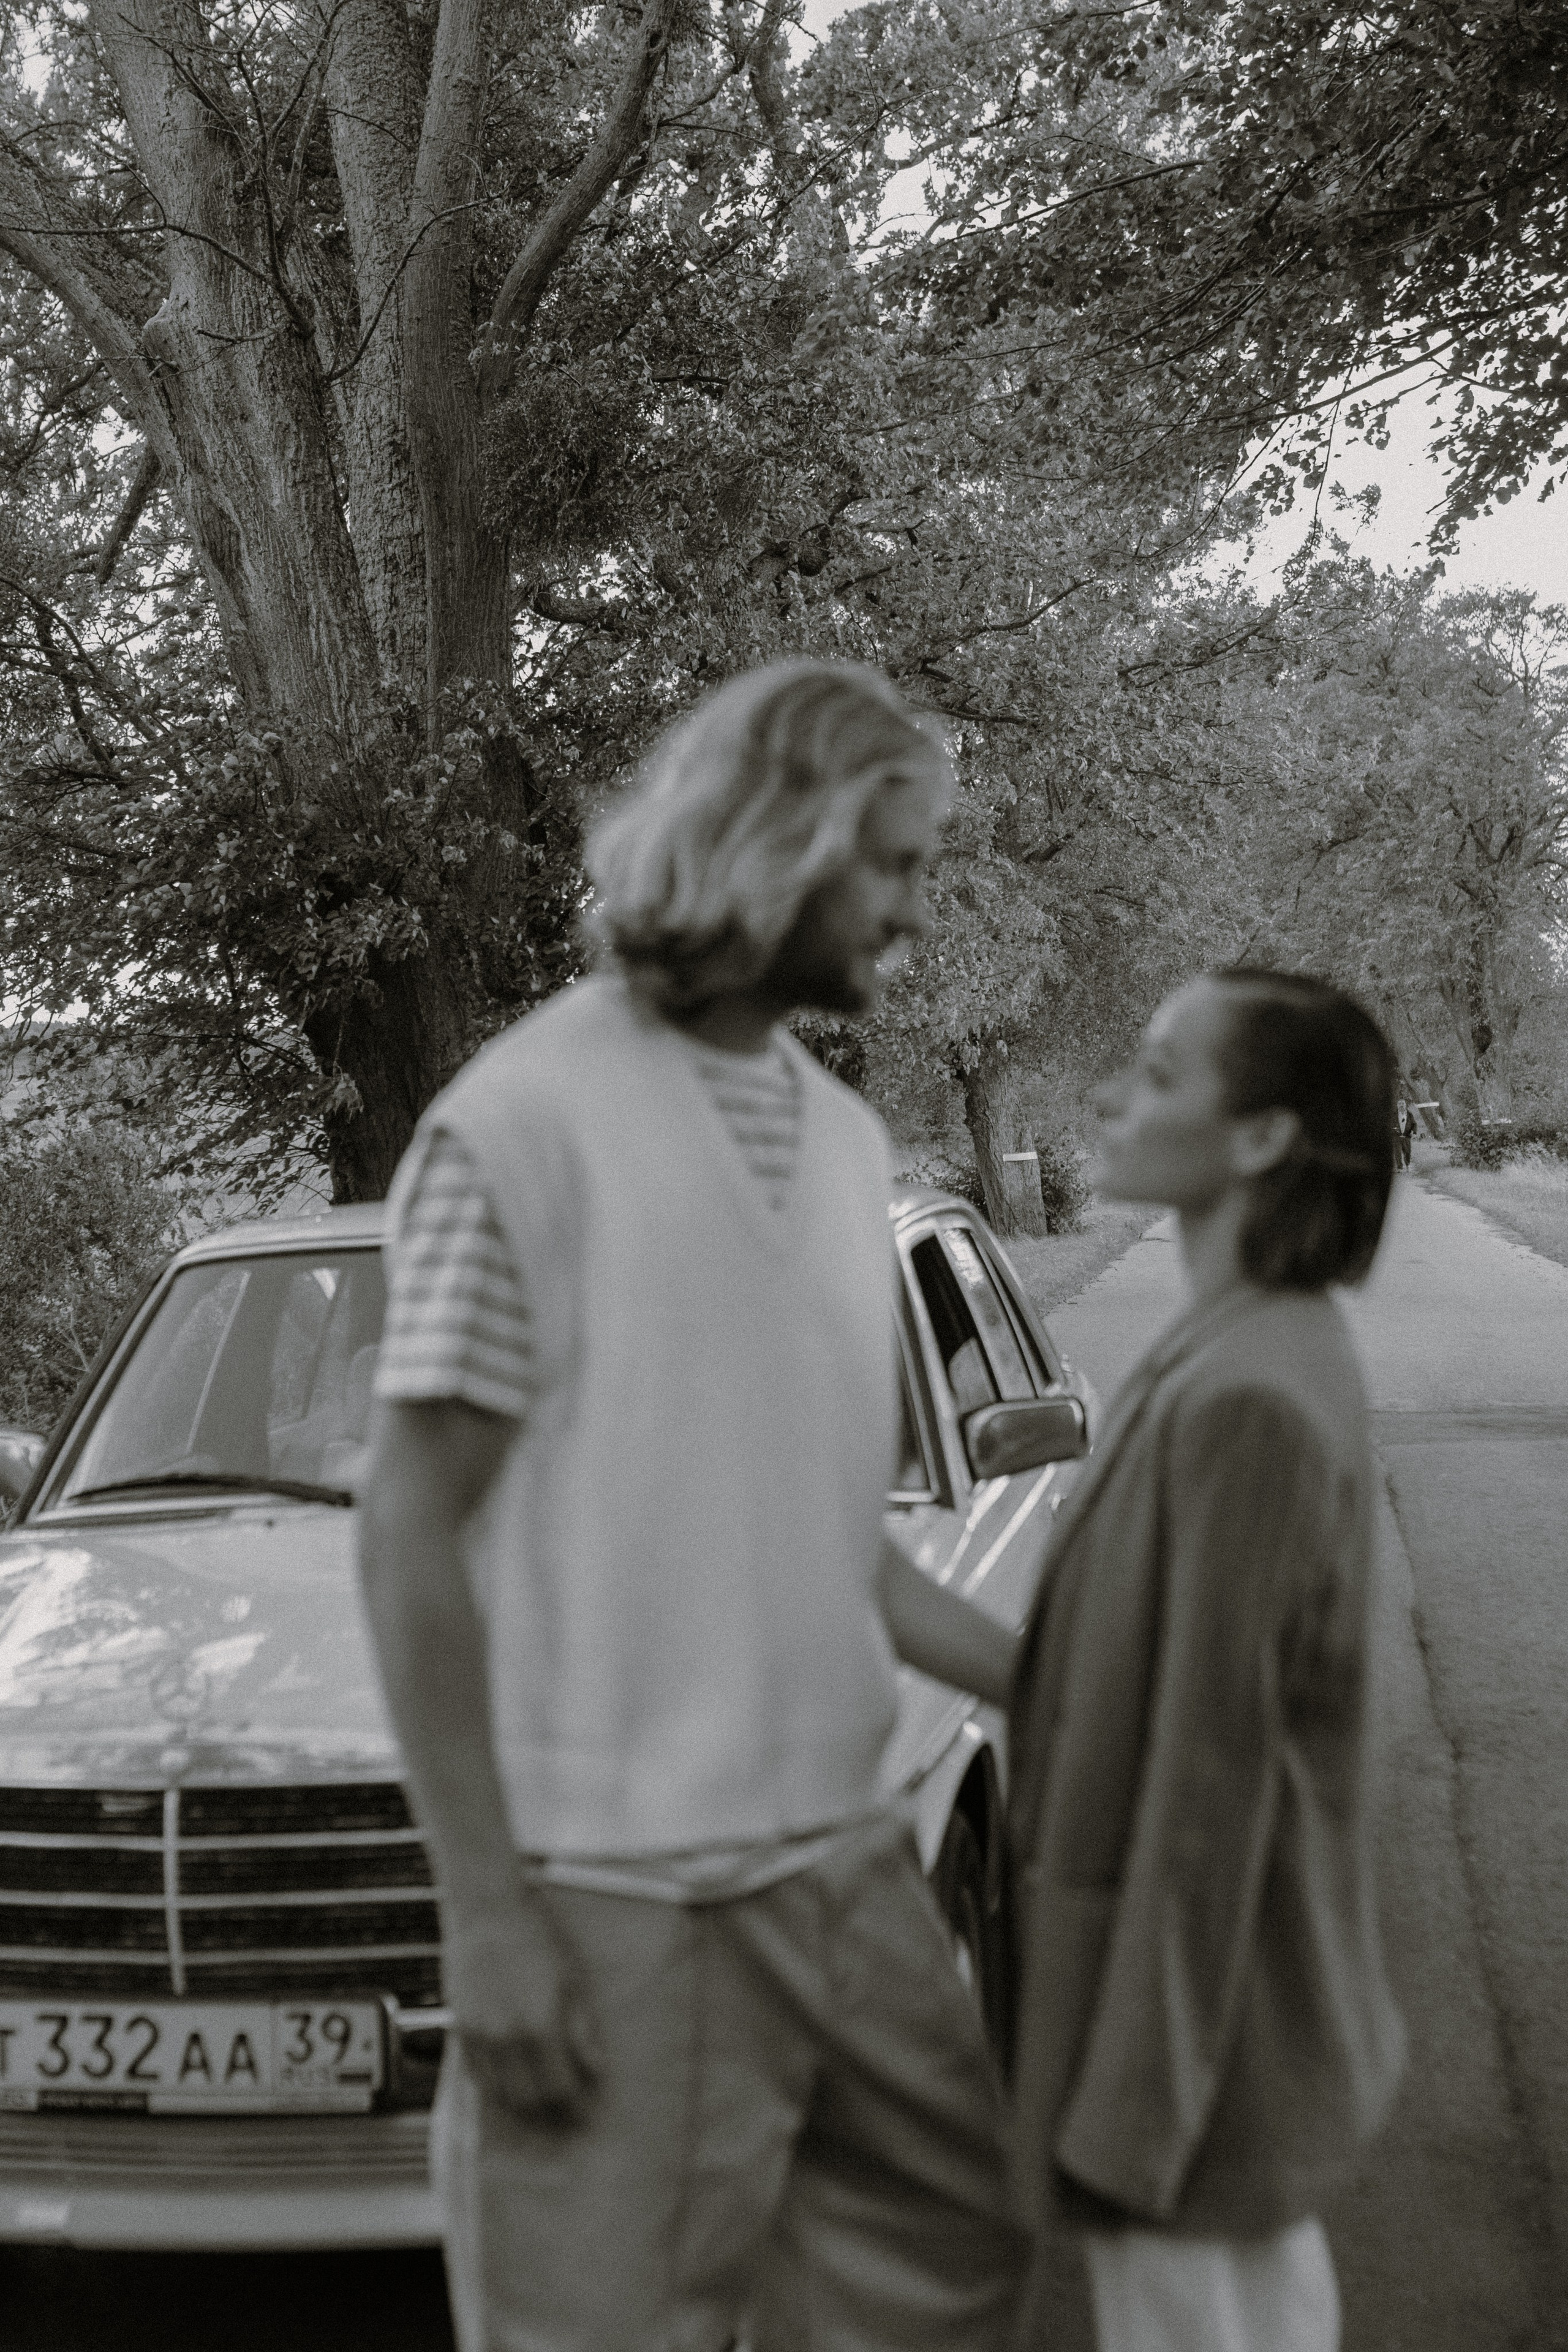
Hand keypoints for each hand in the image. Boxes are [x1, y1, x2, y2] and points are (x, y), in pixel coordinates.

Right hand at [444, 1883, 602, 2123]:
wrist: (487, 1908)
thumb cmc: (536, 1936)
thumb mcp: (571, 1977)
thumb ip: (581, 2028)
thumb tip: (595, 2068)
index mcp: (540, 2024)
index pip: (560, 2087)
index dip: (576, 2105)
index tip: (588, 2111)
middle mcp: (506, 2037)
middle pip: (530, 2098)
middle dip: (552, 2113)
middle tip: (568, 2115)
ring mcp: (479, 2035)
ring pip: (501, 2094)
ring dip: (523, 2106)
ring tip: (542, 2105)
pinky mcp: (460, 2029)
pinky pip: (477, 2076)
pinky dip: (496, 2088)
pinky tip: (512, 2084)